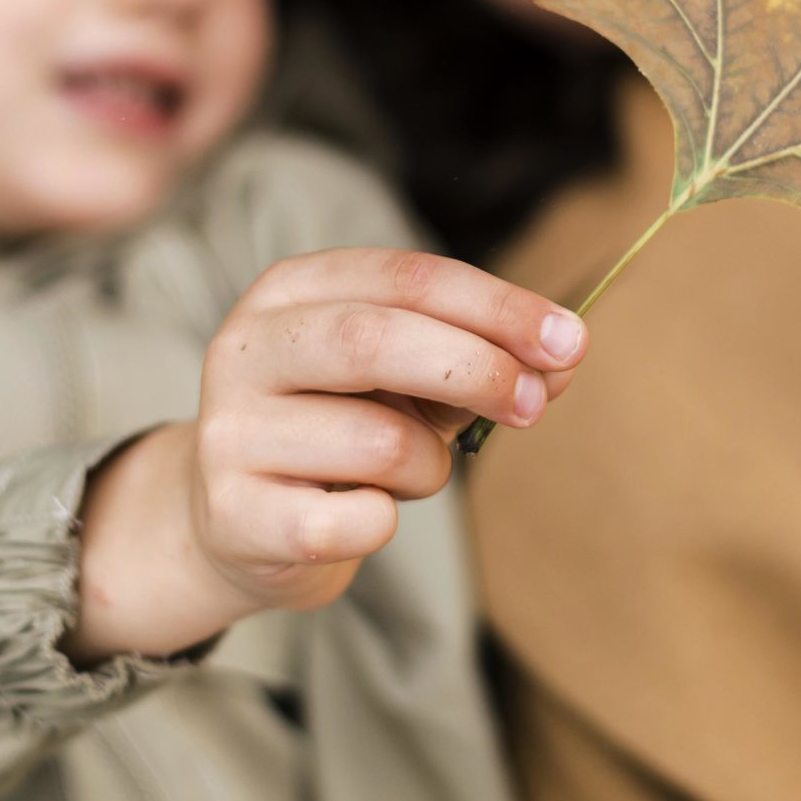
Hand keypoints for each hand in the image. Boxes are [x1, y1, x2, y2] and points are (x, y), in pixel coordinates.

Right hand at [71, 248, 584, 658]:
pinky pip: (352, 521)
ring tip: (413, 475)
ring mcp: (230, 432)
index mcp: (292, 291)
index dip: (496, 306)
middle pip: (373, 338)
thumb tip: (564, 358)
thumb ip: (485, 359)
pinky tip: (364, 515)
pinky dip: (384, 522)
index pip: (406, 276)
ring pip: (375, 440)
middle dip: (474, 368)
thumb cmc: (341, 431)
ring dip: (429, 466)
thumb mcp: (412, 380)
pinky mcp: (235, 515)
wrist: (239, 524)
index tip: (570, 341)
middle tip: (532, 404)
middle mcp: (246, 348)